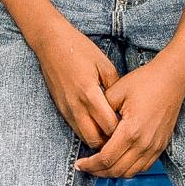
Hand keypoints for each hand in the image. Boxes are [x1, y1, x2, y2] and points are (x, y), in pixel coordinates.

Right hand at [34, 19, 120, 150]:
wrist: (51, 43)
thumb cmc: (80, 49)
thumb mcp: (104, 64)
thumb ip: (115, 87)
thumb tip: (124, 106)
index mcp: (89, 93)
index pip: (108, 126)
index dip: (122, 131)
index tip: (132, 128)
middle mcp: (76, 105)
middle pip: (95, 139)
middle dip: (109, 142)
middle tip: (123, 137)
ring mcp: (66, 109)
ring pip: (84, 137)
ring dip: (98, 139)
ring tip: (112, 133)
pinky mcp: (61, 109)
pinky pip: (76, 128)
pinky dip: (88, 131)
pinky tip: (98, 124)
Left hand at [75, 59, 184, 177]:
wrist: (171, 79)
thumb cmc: (144, 82)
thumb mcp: (116, 92)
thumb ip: (101, 112)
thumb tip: (92, 127)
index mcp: (131, 131)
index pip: (106, 159)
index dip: (90, 165)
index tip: (79, 164)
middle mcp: (144, 144)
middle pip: (117, 170)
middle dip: (98, 172)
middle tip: (85, 167)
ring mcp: (154, 147)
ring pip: (130, 172)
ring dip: (113, 173)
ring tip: (99, 166)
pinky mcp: (160, 146)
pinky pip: (143, 167)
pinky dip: (128, 169)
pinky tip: (118, 161)